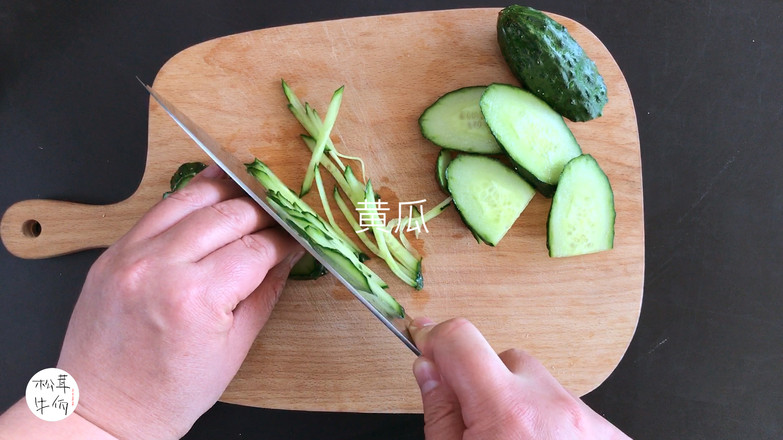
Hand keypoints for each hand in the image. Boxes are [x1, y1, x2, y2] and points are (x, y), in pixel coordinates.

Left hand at [54, 165, 302, 438]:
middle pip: (230, 213)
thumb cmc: (169, 392)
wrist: (104, 408)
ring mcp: (131, 254)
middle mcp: (160, 267)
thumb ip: (265, 292)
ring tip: (252, 198)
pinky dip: (191, 199)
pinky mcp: (114, 251)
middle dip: (264, 212)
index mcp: (196, 298)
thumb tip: (287, 255)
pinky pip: (160, 208)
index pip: (257, 247)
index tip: (298, 237)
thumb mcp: (235, 349)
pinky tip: (212, 196)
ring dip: (229, 192)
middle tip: (281, 219)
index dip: (285, 238)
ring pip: (193, 196)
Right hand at [410, 318, 630, 439]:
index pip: (461, 339)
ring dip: (522, 405)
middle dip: (486, 383)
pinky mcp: (610, 433)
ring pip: (542, 385)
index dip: (436, 340)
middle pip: (507, 360)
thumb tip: (429, 370)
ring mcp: (587, 419)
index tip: (426, 347)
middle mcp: (552, 407)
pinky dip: (553, 423)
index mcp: (505, 414)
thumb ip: (440, 414)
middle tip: (479, 425)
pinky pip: (570, 407)